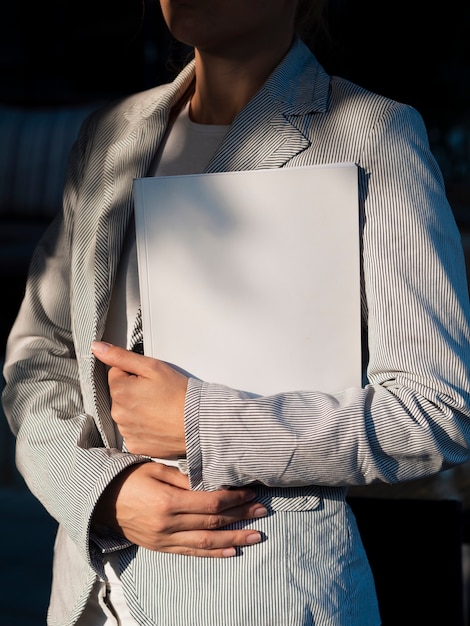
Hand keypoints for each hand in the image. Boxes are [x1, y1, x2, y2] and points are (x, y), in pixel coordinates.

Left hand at [91, 340, 186, 457]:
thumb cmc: (178, 394)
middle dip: (134, 391)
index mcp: (120, 390)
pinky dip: (142, 427)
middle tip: (157, 393)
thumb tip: (97, 348)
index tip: (150, 380)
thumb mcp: (152, 367)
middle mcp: (118, 413)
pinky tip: (157, 423)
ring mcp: (126, 431)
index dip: (134, 374)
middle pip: (120, 394)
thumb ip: (121, 356)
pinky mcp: (135, 445)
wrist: (198, 423)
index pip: (117, 374)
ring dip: (137, 409)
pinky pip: (133, 431)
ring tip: (159, 409)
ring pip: (126, 413)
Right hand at [92, 462, 266, 556]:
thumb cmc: (128, 478)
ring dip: (234, 539)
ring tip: (256, 536)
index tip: (251, 492)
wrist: (100, 501)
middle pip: (213, 521)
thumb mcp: (155, 469)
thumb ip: (183, 477)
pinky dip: (213, 553)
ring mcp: (165, 539)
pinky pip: (192, 553)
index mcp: (168, 502)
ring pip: (207, 541)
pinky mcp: (161, 547)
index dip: (234, 499)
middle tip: (263, 511)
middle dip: (241, 516)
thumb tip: (211, 481)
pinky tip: (231, 551)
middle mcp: (168, 524)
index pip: (210, 502)